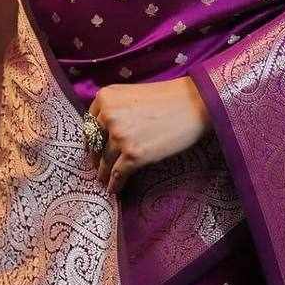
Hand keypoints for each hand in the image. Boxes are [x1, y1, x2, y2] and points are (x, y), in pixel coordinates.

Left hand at [88, 77, 212, 194]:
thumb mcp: (132, 95)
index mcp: (105, 98)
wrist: (194, 104)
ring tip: (104, 180)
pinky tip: (114, 189)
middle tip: (97, 167)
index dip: (92, 139)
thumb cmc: (168, 98)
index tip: (94, 149)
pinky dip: (115, 184)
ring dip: (103, 173)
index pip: (89, 124)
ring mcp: (120, 136)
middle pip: (95, 144)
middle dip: (96, 158)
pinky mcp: (133, 154)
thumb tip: (105, 132)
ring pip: (105, 161)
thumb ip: (115, 108)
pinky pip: (117, 174)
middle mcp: (108, 116)